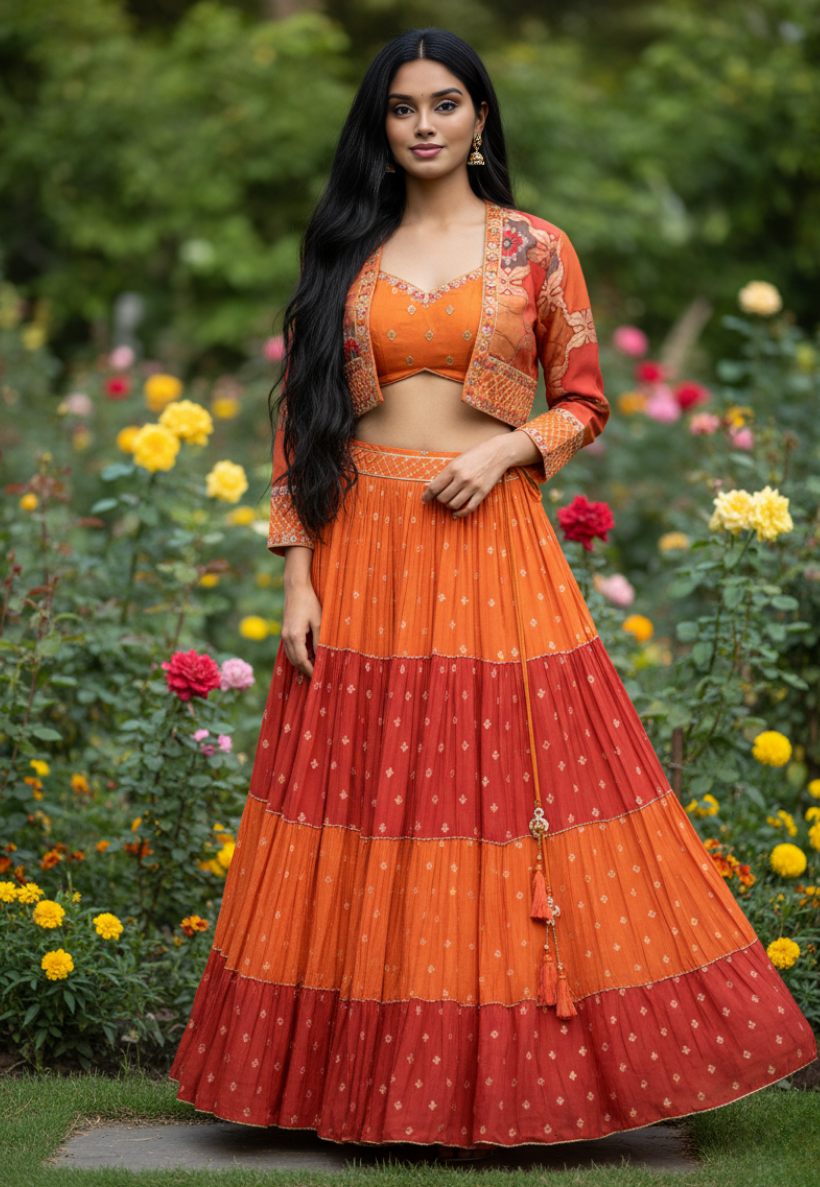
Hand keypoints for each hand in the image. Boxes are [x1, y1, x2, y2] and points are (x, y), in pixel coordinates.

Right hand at [281, 546, 320, 676]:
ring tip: (313, 669)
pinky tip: (308, 656)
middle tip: (317, 677)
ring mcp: (284, 634)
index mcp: (295, 636)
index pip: (302, 660)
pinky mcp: (285, 631)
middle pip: (295, 661)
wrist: (295, 588)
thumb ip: (319, 641)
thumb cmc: (310, 602)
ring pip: (291, 656)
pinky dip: (298, 656)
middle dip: (305, 670)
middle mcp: (287, 637)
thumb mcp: (319, 622)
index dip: (310, 670)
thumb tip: (320, 657)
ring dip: (301, 664)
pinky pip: (290, 649)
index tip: (319, 677)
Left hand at [420, 430, 539, 517]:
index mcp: (453, 468)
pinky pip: (468, 508)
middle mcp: (462, 478)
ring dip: (449, 505)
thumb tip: (433, 487)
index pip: (434, 487)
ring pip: (453, 504)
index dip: (427, 495)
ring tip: (450, 502)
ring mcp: (473, 486)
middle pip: (443, 498)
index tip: (424, 500)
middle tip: (441, 497)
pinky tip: (456, 514)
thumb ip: (447, 473)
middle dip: (439, 500)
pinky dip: (460, 513)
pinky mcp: (482, 493)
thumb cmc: (476, 454)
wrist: (498, 453)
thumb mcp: (458, 459)